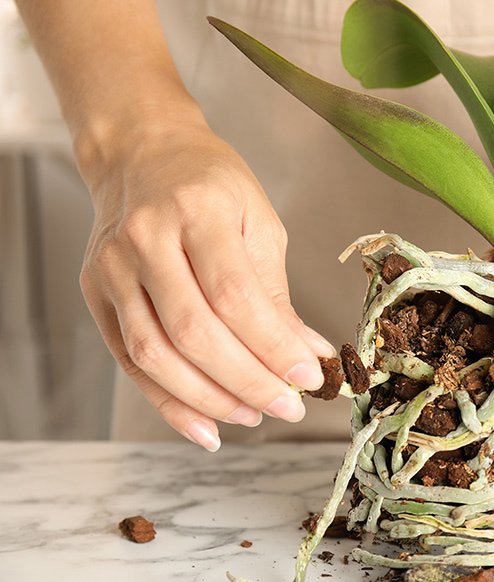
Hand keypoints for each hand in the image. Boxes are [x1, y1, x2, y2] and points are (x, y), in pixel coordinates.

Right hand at [79, 115, 335, 450]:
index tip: (309, 377)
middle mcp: (145, 238)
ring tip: (255, 415)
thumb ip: (278, 293)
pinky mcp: (96, 294)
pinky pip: (130, 361)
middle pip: (194, 331)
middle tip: (289, 406)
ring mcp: (113, 268)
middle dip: (248, 380)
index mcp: (196, 210)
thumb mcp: (259, 223)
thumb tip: (309, 355)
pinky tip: (206, 427)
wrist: (141, 154)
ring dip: (210, 398)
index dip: (272, 346)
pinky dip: (169, 402)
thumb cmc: (211, 185)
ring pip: (156, 354)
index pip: (234, 295)